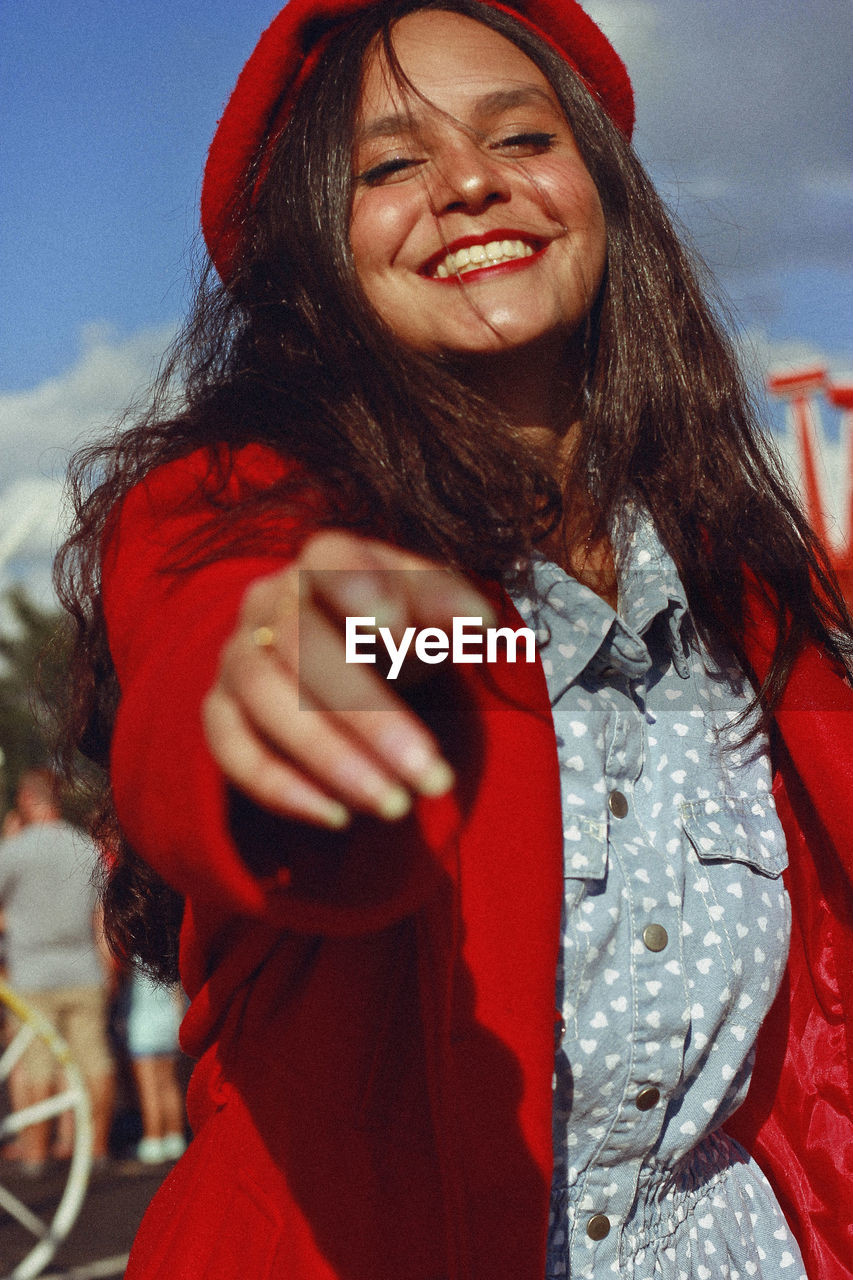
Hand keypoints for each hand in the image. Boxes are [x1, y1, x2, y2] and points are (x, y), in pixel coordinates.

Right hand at [202, 532, 494, 828]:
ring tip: (394, 804)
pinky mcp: (218, 711)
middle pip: (302, 647)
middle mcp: (268, 602)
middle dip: (369, 715)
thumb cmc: (394, 630)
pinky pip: (232, 749)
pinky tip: (339, 817)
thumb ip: (451, 609)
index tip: (397, 626)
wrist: (338, 657)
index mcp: (323, 561)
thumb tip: (480, 623)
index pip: (330, 559)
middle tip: (430, 772)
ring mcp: (236, 657)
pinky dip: (280, 787)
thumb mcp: (429, 612)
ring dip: (331, 759)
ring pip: (266, 702)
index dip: (357, 587)